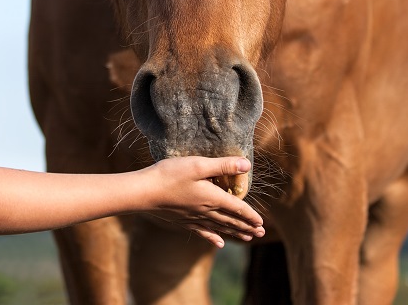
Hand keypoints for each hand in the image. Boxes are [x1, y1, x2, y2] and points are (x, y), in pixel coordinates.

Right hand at [145, 156, 264, 247]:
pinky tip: (219, 243)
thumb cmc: (170, 175)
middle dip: (247, 227)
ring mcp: (195, 218)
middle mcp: (206, 211)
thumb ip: (222, 165)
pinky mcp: (184, 221)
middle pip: (231, 221)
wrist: (145, 192)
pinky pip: (203, 232)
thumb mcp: (197, 165)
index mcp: (212, 198)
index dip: (250, 215)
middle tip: (261, 234)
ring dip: (235, 233)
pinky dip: (213, 238)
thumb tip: (247, 164)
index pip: (237, 208)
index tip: (262, 222)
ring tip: (248, 238)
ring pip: (220, 228)